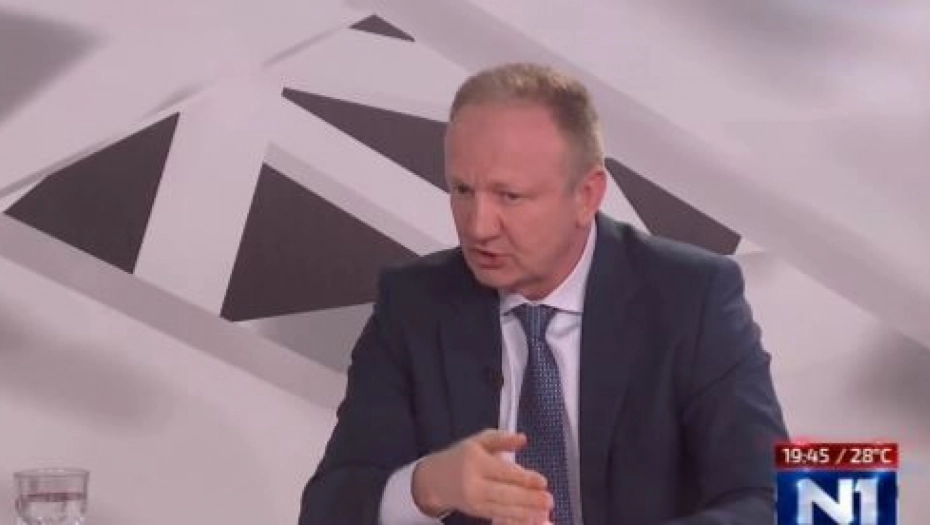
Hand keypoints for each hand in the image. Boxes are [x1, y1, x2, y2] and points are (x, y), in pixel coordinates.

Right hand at [412, 429, 552, 523]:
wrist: (435, 480)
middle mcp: (474, 483)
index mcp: (475, 462)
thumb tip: (522, 438)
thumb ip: (502, 439)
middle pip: (504, 493)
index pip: (503, 471)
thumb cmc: (461, 458)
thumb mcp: (479, 441)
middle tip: (548, 501)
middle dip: (528, 499)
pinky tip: (531, 518)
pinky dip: (516, 518)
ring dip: (526, 512)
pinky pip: (499, 516)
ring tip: (544, 513)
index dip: (524, 478)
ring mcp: (475, 500)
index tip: (542, 481)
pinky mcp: (477, 512)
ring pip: (503, 508)